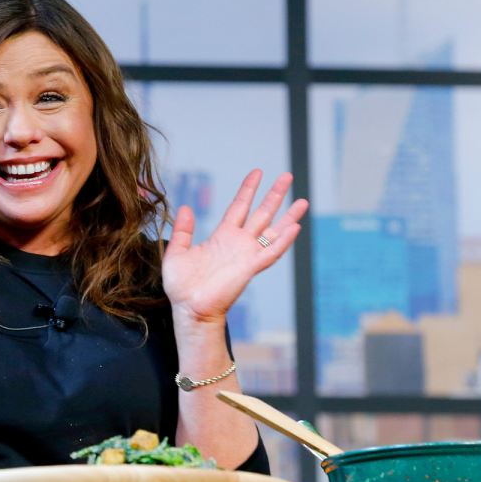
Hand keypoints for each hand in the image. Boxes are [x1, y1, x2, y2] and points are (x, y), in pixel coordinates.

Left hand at [162, 170, 308, 328]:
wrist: (188, 308)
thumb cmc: (182, 286)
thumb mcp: (177, 252)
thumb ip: (183, 230)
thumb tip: (185, 207)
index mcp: (222, 237)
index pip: (239, 207)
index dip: (248, 189)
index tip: (257, 172)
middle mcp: (238, 243)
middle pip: (262, 214)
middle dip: (275, 195)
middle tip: (287, 176)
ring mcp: (246, 255)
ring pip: (273, 232)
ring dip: (288, 217)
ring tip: (303, 201)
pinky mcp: (250, 268)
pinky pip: (270, 252)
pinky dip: (283, 241)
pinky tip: (295, 227)